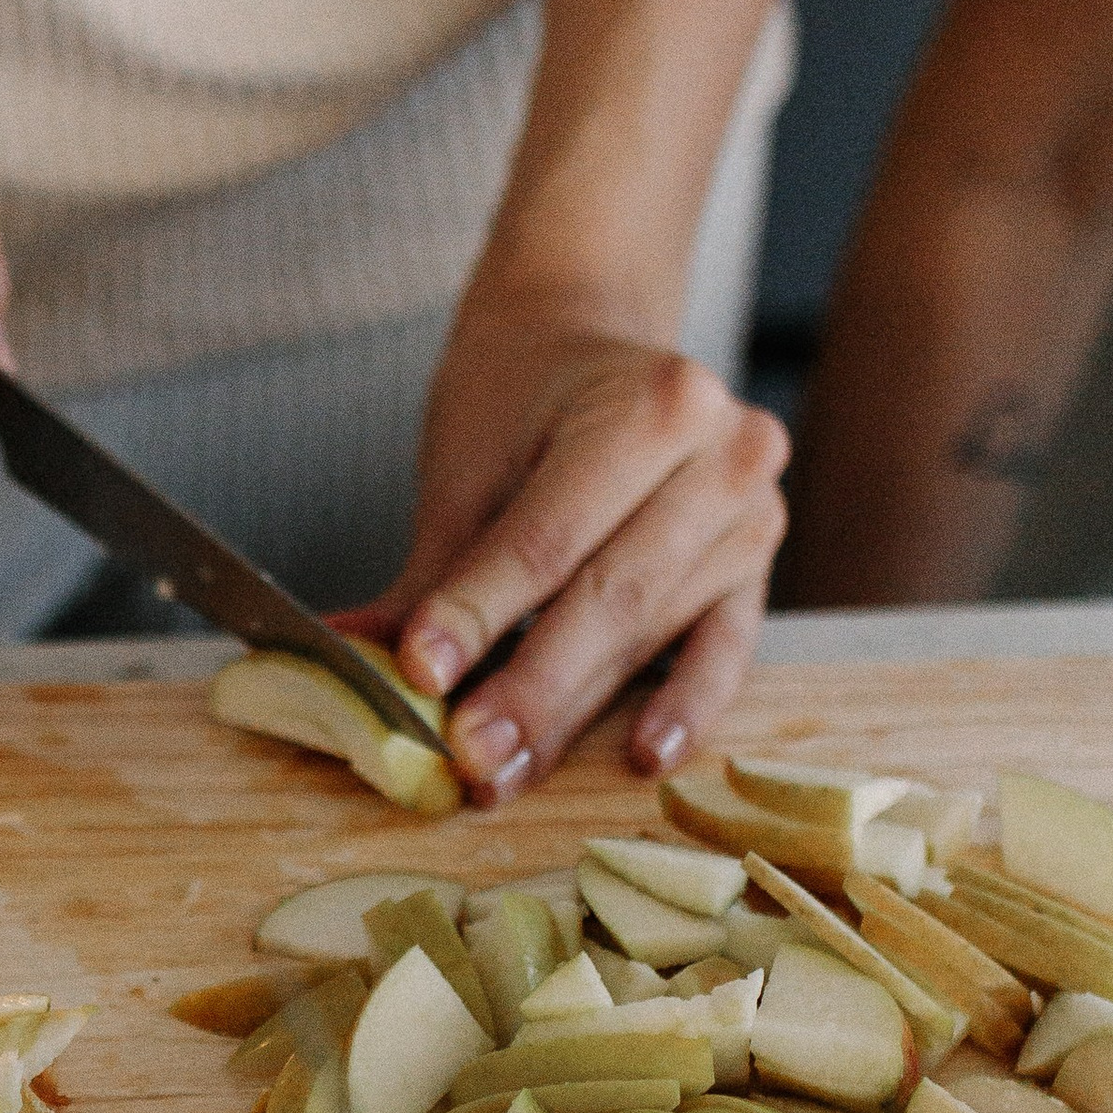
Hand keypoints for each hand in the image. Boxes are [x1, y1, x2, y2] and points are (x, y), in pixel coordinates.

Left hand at [340, 322, 789, 799]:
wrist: (586, 340)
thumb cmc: (522, 402)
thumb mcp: (469, 472)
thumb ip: (431, 576)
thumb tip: (355, 658)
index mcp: (649, 406)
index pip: (550, 537)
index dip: (480, 613)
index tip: (421, 675)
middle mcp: (721, 454)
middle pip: (611, 594)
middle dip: (533, 688)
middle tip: (470, 756)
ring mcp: (752, 512)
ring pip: (652, 632)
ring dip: (576, 713)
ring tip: (508, 772)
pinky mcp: (758, 565)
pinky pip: (725, 649)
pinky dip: (684, 706)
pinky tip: (643, 755)